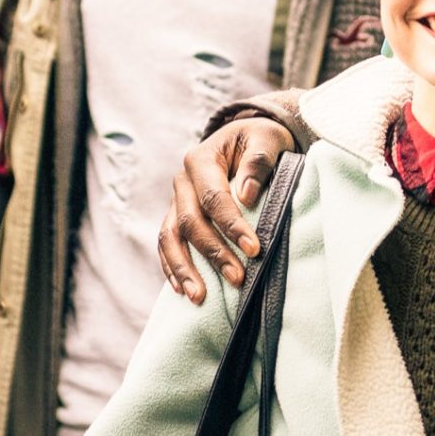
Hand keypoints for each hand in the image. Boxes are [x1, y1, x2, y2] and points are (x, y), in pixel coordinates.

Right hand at [159, 118, 296, 302]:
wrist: (246, 138)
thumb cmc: (260, 140)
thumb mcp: (267, 139)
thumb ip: (258, 162)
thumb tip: (246, 195)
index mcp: (201, 159)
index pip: (213, 197)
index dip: (232, 225)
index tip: (254, 248)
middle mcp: (182, 181)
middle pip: (190, 221)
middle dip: (213, 252)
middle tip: (238, 277)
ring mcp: (176, 200)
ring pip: (170, 237)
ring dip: (184, 268)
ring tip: (199, 297)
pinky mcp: (177, 216)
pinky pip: (167, 244)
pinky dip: (172, 267)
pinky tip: (182, 290)